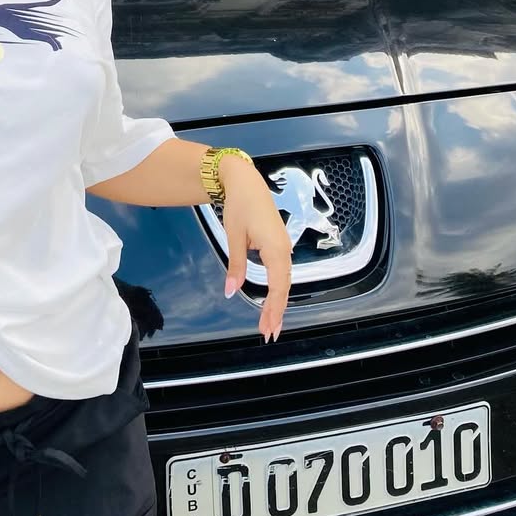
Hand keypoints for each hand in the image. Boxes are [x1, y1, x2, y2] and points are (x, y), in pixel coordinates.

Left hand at [219, 156, 291, 340]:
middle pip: (284, 287)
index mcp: (276, 249)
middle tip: (268, 334)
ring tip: (269, 323)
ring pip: (284, 280)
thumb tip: (231, 291)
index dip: (273, 310)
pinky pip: (281, 271)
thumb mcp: (234, 236)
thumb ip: (236, 265)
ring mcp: (284, 246)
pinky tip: (272, 300)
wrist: (245, 181)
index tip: (268, 329)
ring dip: (277, 302)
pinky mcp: (279, 243)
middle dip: (276, 311)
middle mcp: (284, 250)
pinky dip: (277, 288)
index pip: (278, 287)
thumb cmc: (240, 205)